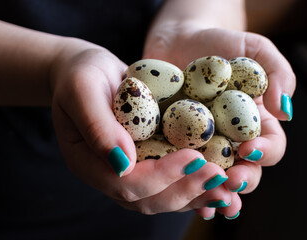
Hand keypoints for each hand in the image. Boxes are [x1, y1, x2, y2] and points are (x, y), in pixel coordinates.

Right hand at [49, 39, 239, 217]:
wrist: (88, 72)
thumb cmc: (80, 75)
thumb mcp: (82, 89)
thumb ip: (97, 126)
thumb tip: (124, 164)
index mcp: (88, 163)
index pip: (125, 184)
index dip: (161, 176)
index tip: (193, 157)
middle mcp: (108, 174)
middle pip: (147, 199)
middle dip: (185, 189)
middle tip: (219, 176)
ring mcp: (127, 171)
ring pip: (161, 197)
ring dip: (195, 194)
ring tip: (226, 185)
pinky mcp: (143, 161)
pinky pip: (168, 181)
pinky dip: (193, 183)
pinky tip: (218, 178)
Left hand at [143, 27, 294, 216]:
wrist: (179, 42)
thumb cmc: (220, 45)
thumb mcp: (254, 49)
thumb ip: (277, 73)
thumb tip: (285, 109)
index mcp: (256, 123)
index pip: (270, 147)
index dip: (264, 153)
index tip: (249, 149)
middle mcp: (232, 140)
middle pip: (245, 171)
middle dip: (239, 181)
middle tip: (228, 182)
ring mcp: (203, 146)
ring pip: (213, 178)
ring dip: (212, 193)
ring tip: (207, 202)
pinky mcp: (175, 146)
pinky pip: (181, 170)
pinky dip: (183, 184)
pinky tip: (179, 194)